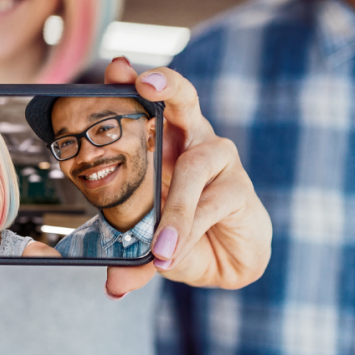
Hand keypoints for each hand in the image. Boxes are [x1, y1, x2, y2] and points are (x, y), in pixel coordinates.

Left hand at [103, 58, 271, 296]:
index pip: (148, 104)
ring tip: (159, 249)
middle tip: (147, 84)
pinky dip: (188, 232)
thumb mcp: (149, 245)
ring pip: (194, 166)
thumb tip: (114, 287)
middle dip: (167, 87)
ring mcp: (219, 161)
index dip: (132, 82)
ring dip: (174, 211)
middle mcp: (193, 141)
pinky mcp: (240, 188)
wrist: (228, 259)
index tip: (117, 67)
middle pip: (185, 101)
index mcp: (163, 142)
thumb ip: (132, 261)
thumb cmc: (183, 233)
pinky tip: (174, 252)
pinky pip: (210, 205)